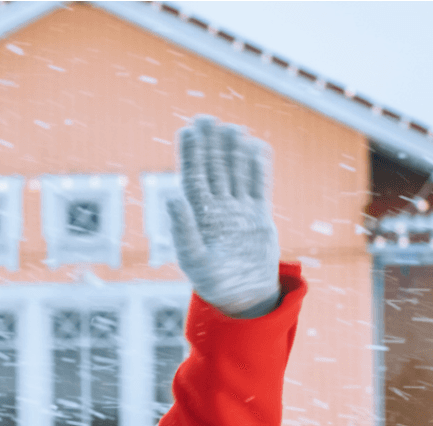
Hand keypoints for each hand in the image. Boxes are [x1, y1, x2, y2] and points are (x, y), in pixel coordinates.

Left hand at [168, 116, 281, 317]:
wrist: (245, 299)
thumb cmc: (214, 284)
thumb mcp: (194, 260)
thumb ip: (183, 229)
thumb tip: (173, 196)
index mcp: (198, 216)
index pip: (194, 177)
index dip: (191, 153)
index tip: (189, 129)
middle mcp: (218, 209)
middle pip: (214, 169)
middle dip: (211, 145)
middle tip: (207, 118)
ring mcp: (239, 211)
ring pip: (236, 173)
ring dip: (234, 151)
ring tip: (232, 128)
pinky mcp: (260, 217)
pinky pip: (259, 186)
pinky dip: (259, 167)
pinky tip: (257, 147)